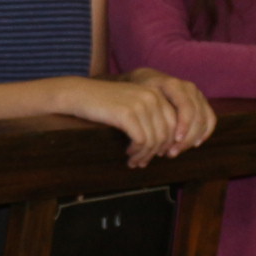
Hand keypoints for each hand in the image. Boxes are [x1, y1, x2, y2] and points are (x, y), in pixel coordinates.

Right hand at [62, 71, 212, 166]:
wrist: (79, 94)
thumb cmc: (103, 103)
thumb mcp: (132, 105)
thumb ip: (150, 116)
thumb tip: (166, 143)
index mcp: (156, 93)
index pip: (175, 123)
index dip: (169, 143)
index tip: (158, 155)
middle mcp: (152, 97)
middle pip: (167, 133)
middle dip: (158, 152)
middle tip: (144, 162)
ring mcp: (140, 104)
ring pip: (154, 139)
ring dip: (145, 155)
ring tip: (135, 162)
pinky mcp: (127, 113)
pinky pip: (141, 140)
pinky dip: (137, 152)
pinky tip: (129, 155)